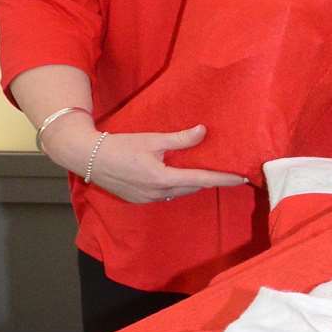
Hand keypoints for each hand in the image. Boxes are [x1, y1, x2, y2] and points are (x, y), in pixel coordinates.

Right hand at [43, 119, 245, 203]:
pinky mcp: (140, 200)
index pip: (202, 179)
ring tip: (208, 173)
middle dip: (210, 181)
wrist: (89, 158)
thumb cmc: (120, 145)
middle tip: (228, 173)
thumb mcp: (152, 139)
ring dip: (193, 183)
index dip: (223, 179)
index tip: (242, 178)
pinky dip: (178, 186)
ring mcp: (148, 199)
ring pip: (180, 192)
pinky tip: (181, 176)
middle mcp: (158, 193)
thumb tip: (203, 131)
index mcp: (163, 178)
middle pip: (193, 187)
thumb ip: (180, 139)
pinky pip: (167, 195)